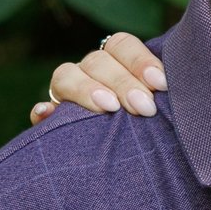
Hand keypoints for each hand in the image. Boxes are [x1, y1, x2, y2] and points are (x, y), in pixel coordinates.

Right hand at [26, 32, 166, 124]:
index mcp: (116, 61)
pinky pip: (41, 110)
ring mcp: (66, 92)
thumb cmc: (149, 124)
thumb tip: (169, 85)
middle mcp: (90, 72)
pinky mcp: (49, 118)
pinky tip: (46, 114)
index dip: (140, 60)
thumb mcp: (156, 103)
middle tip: (144, 107)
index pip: (122, 45)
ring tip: (108, 107)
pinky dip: (42, 111)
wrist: (123, 164)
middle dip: (123, 83)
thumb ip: (160, 91)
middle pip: (98, 61)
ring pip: (66, 75)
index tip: (160, 84)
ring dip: (86, 89)